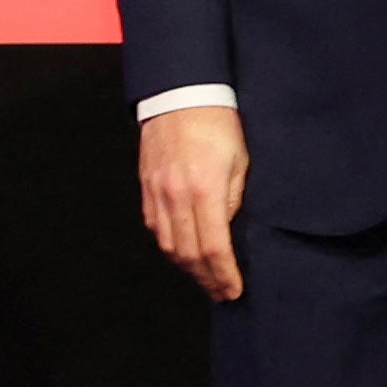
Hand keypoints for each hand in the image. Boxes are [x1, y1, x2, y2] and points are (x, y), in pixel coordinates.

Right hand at [139, 104, 248, 303]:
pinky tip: (183, 251)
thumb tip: (227, 229)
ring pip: (168, 245)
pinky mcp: (146, 187)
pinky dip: (169, 245)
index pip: (213, 248)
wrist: (181, 94)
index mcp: (204, 190)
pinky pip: (154, 226)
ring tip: (205, 277)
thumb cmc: (218, 124)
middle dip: (206, 279)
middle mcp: (176, 196)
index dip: (223, 275)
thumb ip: (234, 199)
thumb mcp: (240, 161)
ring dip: (187, 267)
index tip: (233, 291)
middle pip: (187, 254)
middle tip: (221, 292)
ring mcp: (157, 192)